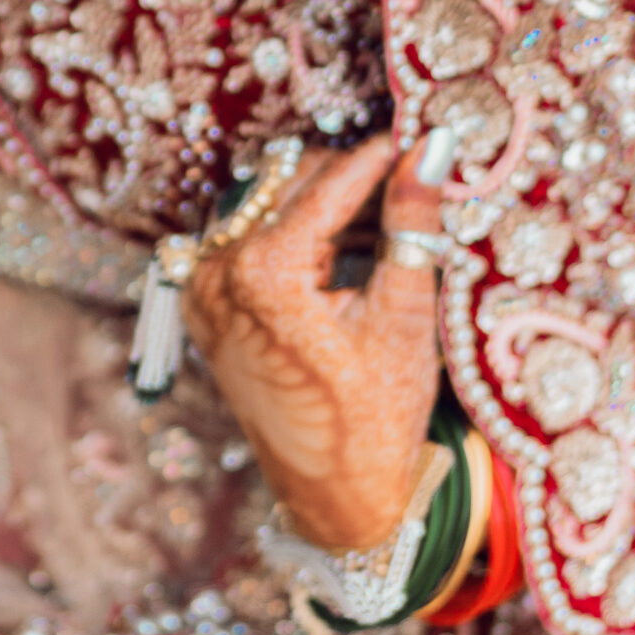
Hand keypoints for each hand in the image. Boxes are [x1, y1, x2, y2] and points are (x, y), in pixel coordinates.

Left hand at [183, 132, 443, 553]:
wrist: (334, 495)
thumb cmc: (375, 416)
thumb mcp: (403, 315)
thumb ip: (411, 222)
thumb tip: (431, 149)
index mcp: (264, 271)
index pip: (331, 181)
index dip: (383, 157)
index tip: (424, 139)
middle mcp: (218, 271)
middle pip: (294, 182)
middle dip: (353, 180)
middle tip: (411, 186)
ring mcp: (203, 288)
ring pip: (269, 204)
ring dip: (322, 203)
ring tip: (383, 228)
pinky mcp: (203, 305)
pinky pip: (248, 237)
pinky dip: (294, 233)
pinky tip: (342, 253)